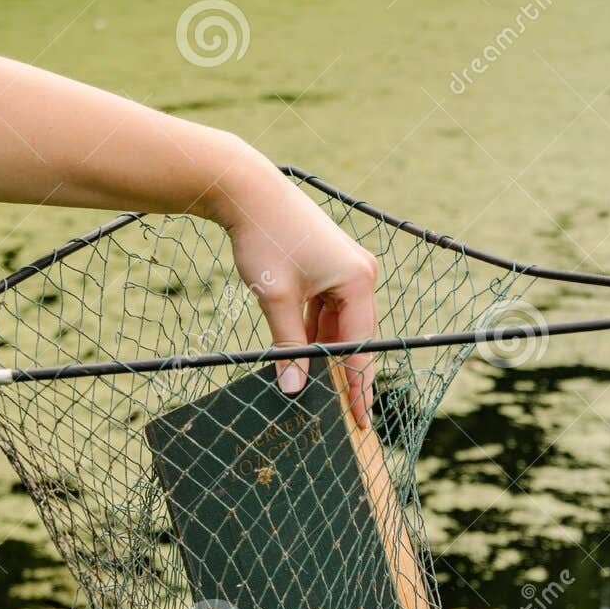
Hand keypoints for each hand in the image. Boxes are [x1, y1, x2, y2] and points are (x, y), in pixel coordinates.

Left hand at [222, 163, 377, 427]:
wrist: (248, 189)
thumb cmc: (265, 238)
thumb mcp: (276, 298)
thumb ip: (288, 346)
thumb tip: (293, 387)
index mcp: (359, 281)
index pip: (361, 347)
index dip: (359, 386)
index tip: (358, 419)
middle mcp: (361, 274)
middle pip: (355, 335)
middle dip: (342, 371)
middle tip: (337, 410)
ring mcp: (347, 268)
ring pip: (339, 323)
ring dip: (324, 350)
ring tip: (315, 384)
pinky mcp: (329, 264)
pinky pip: (327, 308)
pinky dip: (315, 328)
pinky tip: (301, 349)